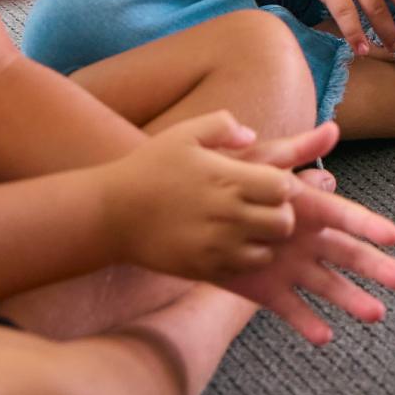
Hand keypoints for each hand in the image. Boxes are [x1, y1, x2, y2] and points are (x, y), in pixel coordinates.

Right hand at [95, 112, 314, 285]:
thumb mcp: (184, 133)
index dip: (283, 185)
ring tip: (250, 227)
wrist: (110, 213)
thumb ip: (222, 126)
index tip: (269, 183)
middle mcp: (227, 214)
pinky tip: (232, 243)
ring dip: (266, 238)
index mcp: (228, 179)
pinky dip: (246, 258)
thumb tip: (251, 135)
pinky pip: (244, 268)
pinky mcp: (204, 268)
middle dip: (281, 213)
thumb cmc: (148, 168)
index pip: (284, 187)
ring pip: (269, 249)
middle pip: (284, 222)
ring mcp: (216, 245)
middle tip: (265, 208)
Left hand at [217, 123, 394, 345]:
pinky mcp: (264, 290)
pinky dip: (306, 323)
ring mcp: (288, 266)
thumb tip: (332, 128)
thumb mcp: (259, 162)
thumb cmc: (224, 180)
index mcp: (307, 209)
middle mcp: (305, 239)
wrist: (177, 212)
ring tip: (376, 314)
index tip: (394, 236)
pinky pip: (289, 308)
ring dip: (352, 299)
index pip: (345, 217)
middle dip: (378, 268)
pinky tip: (325, 337)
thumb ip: (294, 149)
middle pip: (348, 255)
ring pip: (327, 286)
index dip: (368, 225)